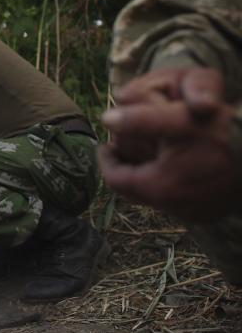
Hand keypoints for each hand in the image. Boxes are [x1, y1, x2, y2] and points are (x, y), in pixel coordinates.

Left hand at [99, 68, 237, 221]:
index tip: (105, 144)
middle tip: (121, 147)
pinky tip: (172, 162)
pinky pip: (176, 200)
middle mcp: (176, 208)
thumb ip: (139, 118)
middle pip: (134, 190)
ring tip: (146, 151)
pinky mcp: (209, 212)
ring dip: (146, 175)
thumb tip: (106, 118)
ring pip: (155, 196)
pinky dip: (167, 183)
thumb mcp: (180, 118)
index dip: (107, 160)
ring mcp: (194, 213)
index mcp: (162, 187)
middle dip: (125, 168)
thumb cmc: (227, 133)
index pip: (116, 179)